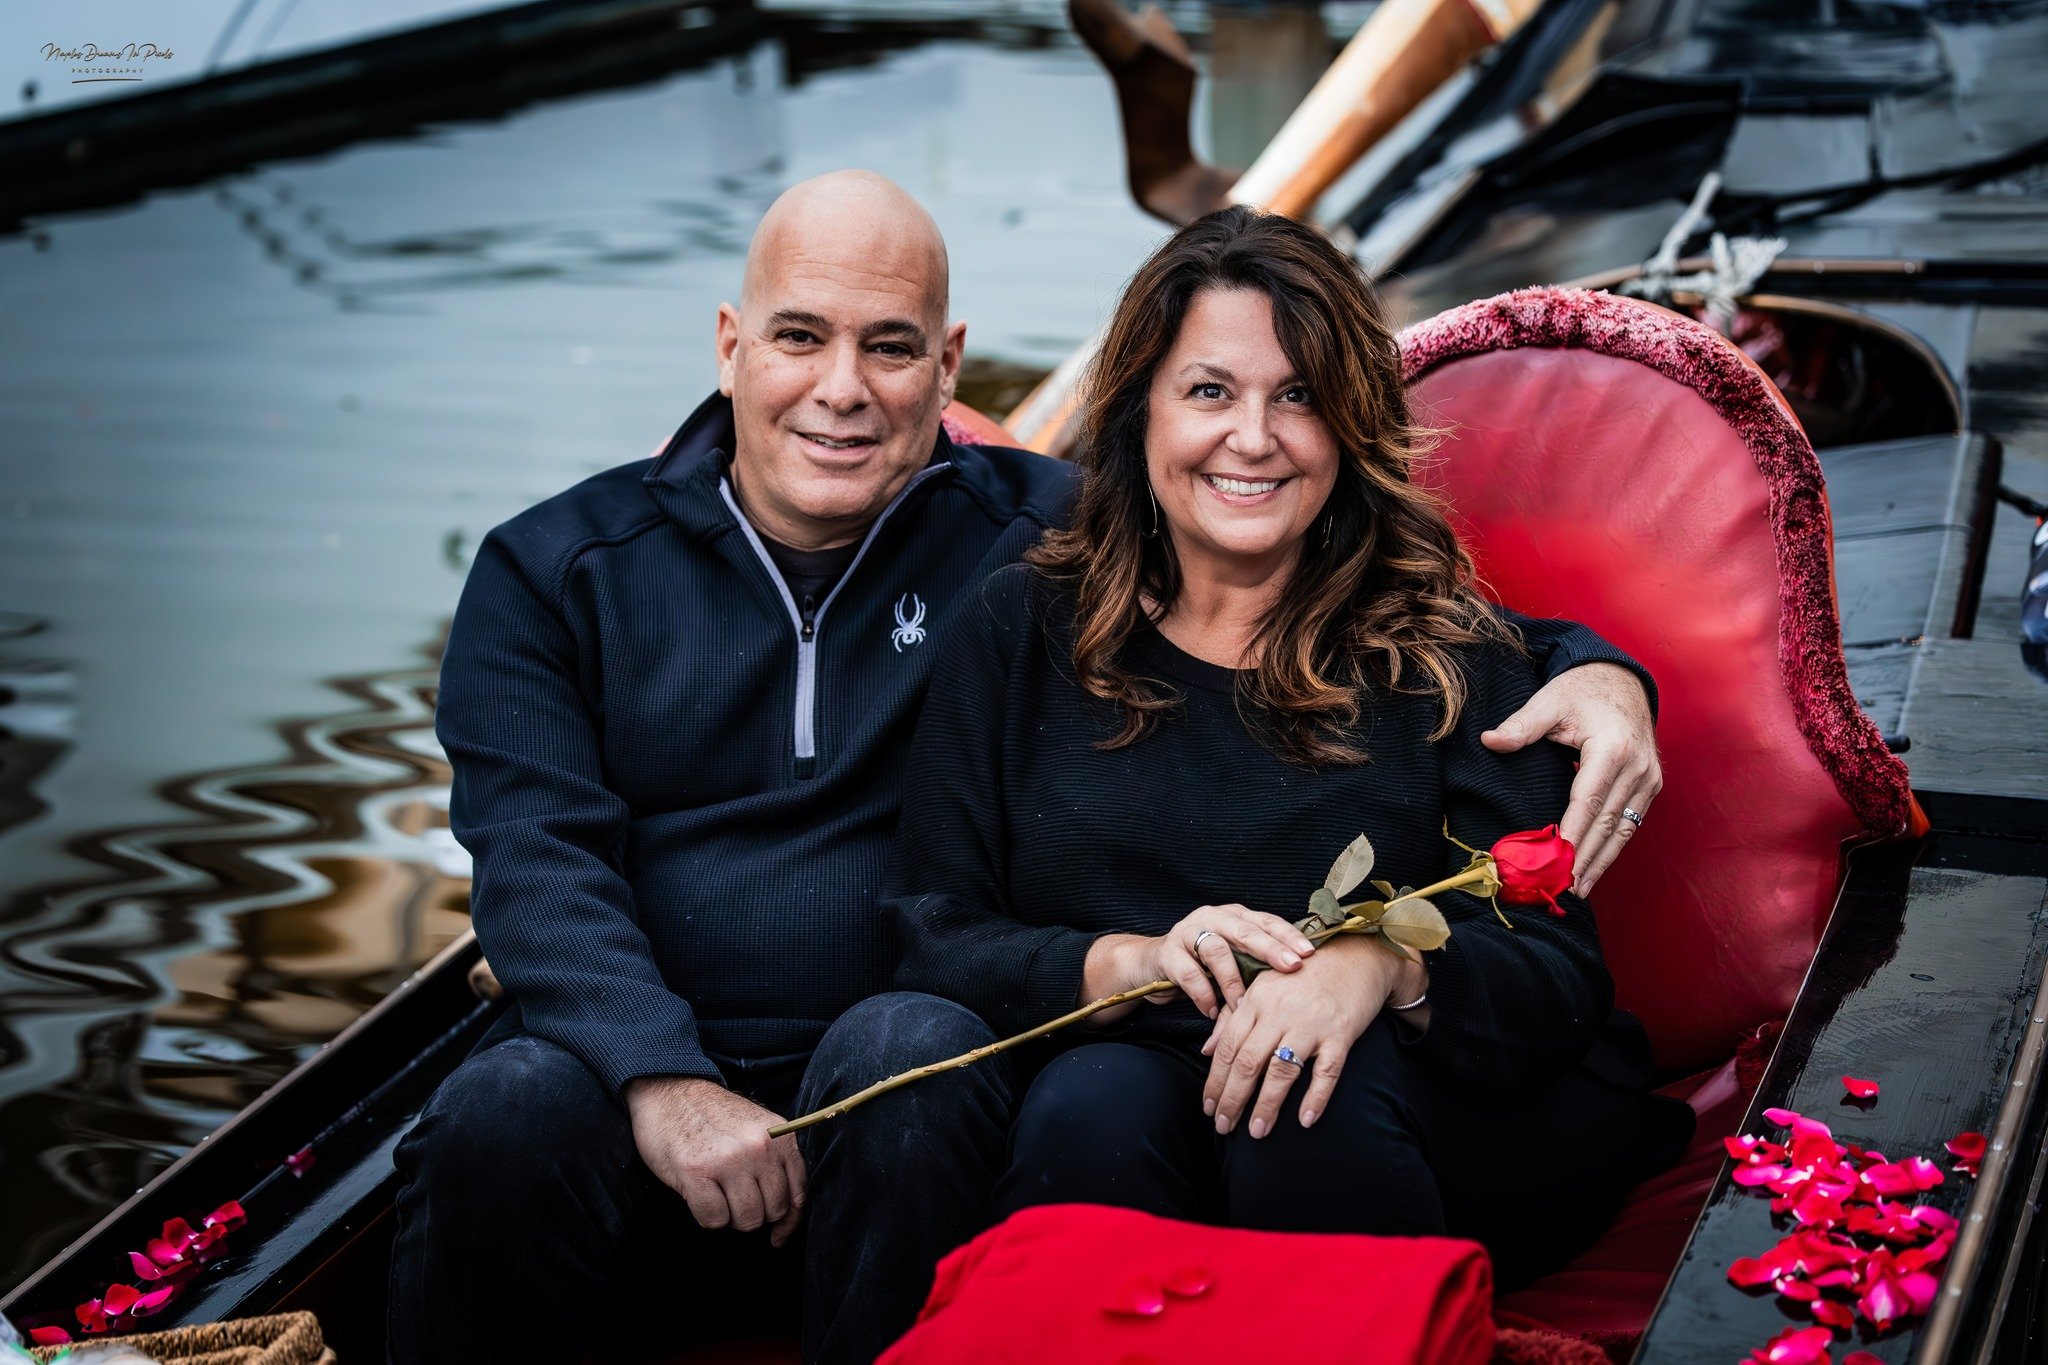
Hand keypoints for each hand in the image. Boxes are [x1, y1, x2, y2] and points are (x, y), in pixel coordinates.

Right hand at [624, 1076, 805, 1245]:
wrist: (669, 1090)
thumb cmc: (712, 1116)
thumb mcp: (756, 1129)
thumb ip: (774, 1162)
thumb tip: (785, 1218)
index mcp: (780, 1136)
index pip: (798, 1193)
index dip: (789, 1221)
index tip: (778, 1234)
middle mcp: (760, 1148)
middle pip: (772, 1211)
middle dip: (753, 1214)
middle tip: (734, 1199)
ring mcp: (729, 1160)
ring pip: (746, 1220)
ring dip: (730, 1217)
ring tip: (717, 1194)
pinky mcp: (697, 1173)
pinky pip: (715, 1220)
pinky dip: (707, 1217)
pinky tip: (699, 1195)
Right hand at [1083, 904, 1317, 1022]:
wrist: (1151, 965)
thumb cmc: (1202, 965)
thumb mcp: (1233, 960)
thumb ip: (1257, 963)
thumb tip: (1301, 980)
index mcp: (1233, 916)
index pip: (1265, 921)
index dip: (1287, 936)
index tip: (1309, 953)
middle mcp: (1211, 917)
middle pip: (1244, 930)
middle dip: (1270, 949)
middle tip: (1291, 968)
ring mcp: (1187, 932)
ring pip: (1216, 950)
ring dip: (1233, 980)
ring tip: (1245, 1004)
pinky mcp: (1166, 952)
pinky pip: (1189, 973)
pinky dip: (1204, 994)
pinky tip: (1213, 1011)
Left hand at [1201, 938, 1423, 1136]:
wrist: (1356, 957)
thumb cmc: (1303, 976)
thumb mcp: (1263, 987)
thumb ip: (1232, 1018)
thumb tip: (1207, 1051)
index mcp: (1256, 1000)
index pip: (1227, 1048)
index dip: (1215, 1081)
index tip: (1208, 1108)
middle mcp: (1279, 1012)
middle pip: (1248, 1062)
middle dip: (1233, 1099)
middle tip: (1224, 1127)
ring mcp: (1311, 1024)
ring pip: (1282, 1070)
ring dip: (1267, 1105)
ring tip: (1257, 1132)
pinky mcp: (1341, 1033)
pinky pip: (1326, 1071)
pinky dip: (1316, 1097)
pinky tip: (1305, 1120)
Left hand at [1481, 660, 1659, 894]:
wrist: (1622, 680)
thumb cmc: (1582, 690)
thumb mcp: (1550, 701)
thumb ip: (1522, 725)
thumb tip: (1490, 740)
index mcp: (1612, 749)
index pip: (1589, 802)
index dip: (1574, 835)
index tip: (1559, 863)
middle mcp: (1637, 768)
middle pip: (1608, 823)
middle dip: (1587, 859)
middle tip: (1564, 889)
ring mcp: (1648, 779)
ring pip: (1624, 829)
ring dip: (1603, 861)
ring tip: (1580, 889)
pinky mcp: (1651, 785)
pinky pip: (1632, 822)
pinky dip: (1614, 847)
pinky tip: (1596, 867)